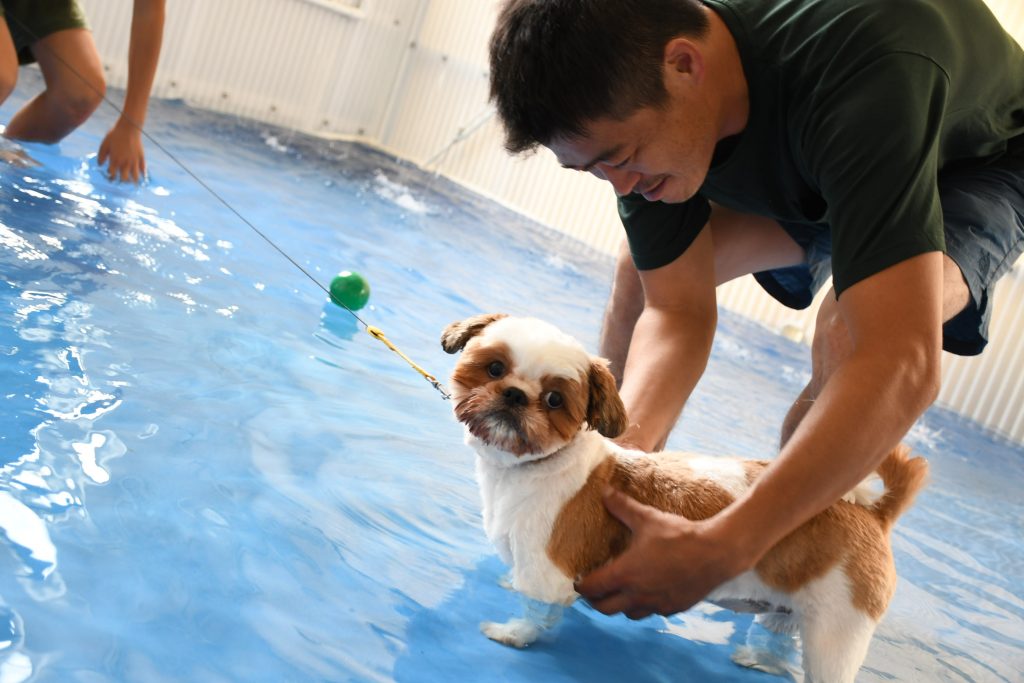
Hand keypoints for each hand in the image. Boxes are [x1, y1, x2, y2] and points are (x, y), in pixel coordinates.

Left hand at [98, 118, 146, 182]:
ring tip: (132, 180)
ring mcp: (134, 161)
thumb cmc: (115, 135)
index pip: (112, 174)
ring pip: (135, 177)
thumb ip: (101, 155)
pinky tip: (141, 175)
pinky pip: (143, 169)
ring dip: (133, 180)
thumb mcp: (104, 144)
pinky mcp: (141, 158)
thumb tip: (100, 165)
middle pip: (124, 178)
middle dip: (122, 180)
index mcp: (115, 160)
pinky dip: (142, 174)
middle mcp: (125, 163)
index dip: (111, 176)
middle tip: (121, 178)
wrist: (129, 128)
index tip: (111, 175)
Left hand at [574, 488, 750, 618]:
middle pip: (605, 609)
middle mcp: (637, 595)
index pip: (592, 588)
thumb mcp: (647, 518)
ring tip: (619, 591)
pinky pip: (652, 612)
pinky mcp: (673, 608)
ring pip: (629, 613)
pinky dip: (644, 605)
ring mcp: (656, 605)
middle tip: (593, 590)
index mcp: (625, 574)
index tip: (578, 580)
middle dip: (595, 601)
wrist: (715, 553)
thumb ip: (622, 506)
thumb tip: (604, 491)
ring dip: (619, 604)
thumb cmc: (678, 536)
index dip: (581, 586)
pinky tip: (648, 592)